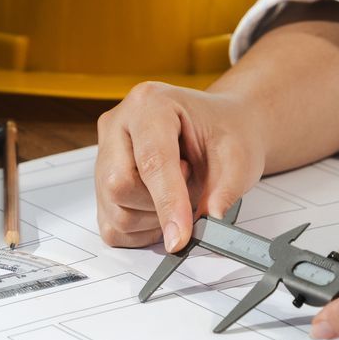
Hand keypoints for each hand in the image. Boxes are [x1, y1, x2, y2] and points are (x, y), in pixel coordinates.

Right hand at [94, 83, 267, 250]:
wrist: (220, 127)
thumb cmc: (226, 133)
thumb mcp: (238, 158)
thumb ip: (222, 194)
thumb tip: (207, 228)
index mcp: (150, 103)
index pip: (151, 160)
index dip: (167, 202)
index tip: (181, 236)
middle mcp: (117, 126)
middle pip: (119, 185)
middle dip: (158, 206)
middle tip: (190, 190)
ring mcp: (103, 156)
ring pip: (116, 212)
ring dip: (153, 220)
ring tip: (178, 194)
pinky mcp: (100, 186)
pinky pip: (113, 227)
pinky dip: (142, 230)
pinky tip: (161, 208)